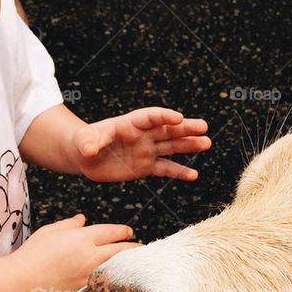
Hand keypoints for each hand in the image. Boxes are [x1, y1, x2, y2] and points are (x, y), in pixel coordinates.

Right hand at [11, 214, 139, 291]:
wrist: (22, 281)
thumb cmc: (33, 253)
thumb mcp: (51, 231)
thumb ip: (70, 224)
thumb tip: (83, 219)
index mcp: (82, 238)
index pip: (112, 232)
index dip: (123, 231)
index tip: (129, 232)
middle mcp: (90, 256)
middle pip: (122, 250)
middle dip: (134, 247)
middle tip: (141, 247)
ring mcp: (90, 276)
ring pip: (118, 268)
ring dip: (129, 264)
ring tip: (137, 262)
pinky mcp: (86, 291)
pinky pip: (107, 284)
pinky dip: (116, 280)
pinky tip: (120, 279)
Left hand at [73, 107, 210, 181]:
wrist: (86, 156)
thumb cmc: (85, 142)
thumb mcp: (85, 141)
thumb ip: (90, 143)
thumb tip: (91, 149)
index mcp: (130, 123)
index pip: (150, 117)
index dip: (164, 116)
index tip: (178, 118)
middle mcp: (143, 135)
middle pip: (167, 129)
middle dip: (185, 128)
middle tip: (203, 127)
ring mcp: (147, 150)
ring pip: (171, 146)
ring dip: (189, 145)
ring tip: (206, 143)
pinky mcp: (146, 166)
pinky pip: (165, 168)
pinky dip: (179, 172)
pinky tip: (193, 175)